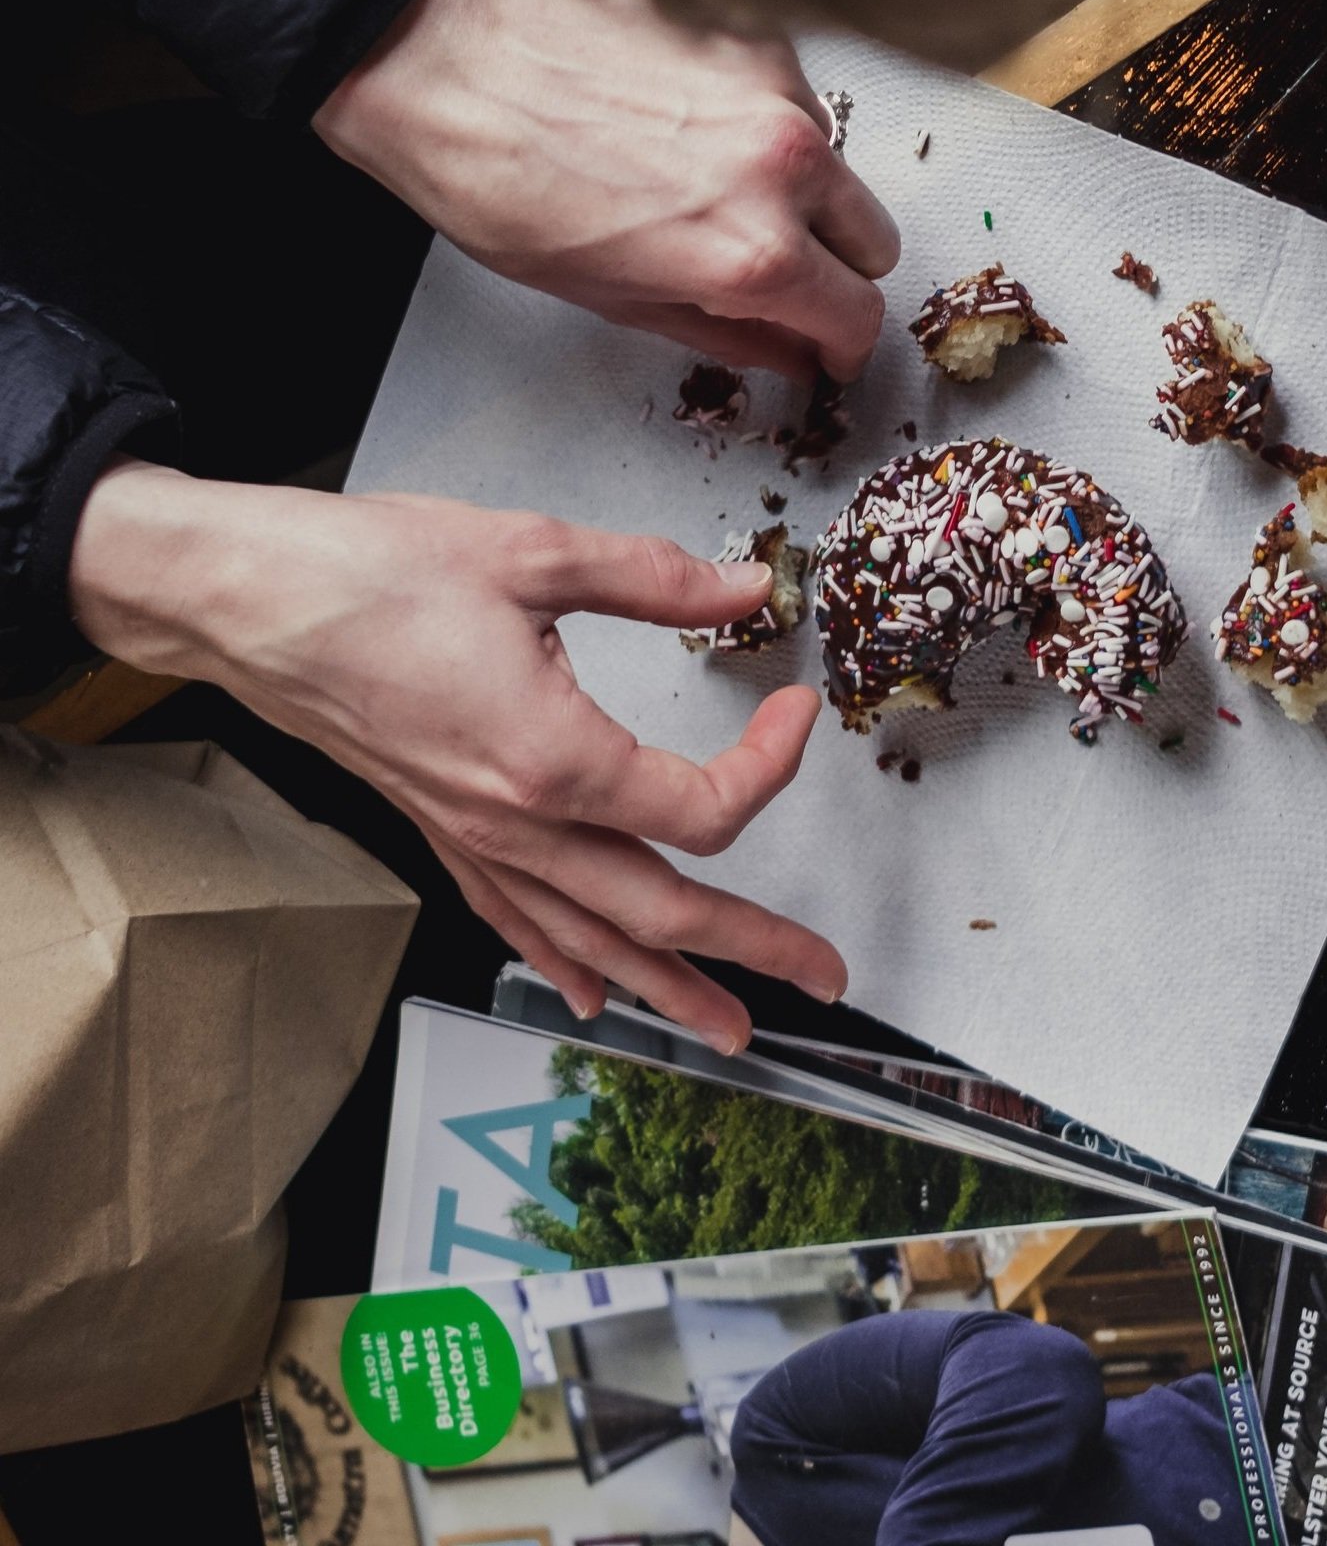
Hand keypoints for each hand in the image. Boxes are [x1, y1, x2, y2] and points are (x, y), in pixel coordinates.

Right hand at [69, 459, 845, 1047]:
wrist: (247, 600)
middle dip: (753, 947)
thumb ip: (655, 578)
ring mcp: (475, 839)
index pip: (702, 806)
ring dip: (669, 987)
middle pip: (662, 910)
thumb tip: (744, 588)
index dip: (770, 764)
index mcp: (553, 759)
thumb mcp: (533, 552)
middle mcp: (517, 823)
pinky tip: (589, 994)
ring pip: (591, 939)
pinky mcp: (440, 831)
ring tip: (733, 1028)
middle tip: (824, 974)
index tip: (796, 710)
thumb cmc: (369, 575)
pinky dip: (564, 963)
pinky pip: (515, 920)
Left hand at [314, 0, 898, 382]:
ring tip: (716, 189)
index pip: (859, 315)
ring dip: (803, 190)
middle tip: (781, 277)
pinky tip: (695, 126)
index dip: (844, 345)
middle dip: (838, 270)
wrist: (447, 68)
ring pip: (840, 166)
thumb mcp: (620, 303)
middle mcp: (786, 165)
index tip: (830, 348)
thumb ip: (731, 334)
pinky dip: (764, 122)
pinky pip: (796, 97)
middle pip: (876, 242)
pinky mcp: (752, 32)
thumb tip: (791, 354)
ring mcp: (775, 88)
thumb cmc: (507, 190)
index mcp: (753, 252)